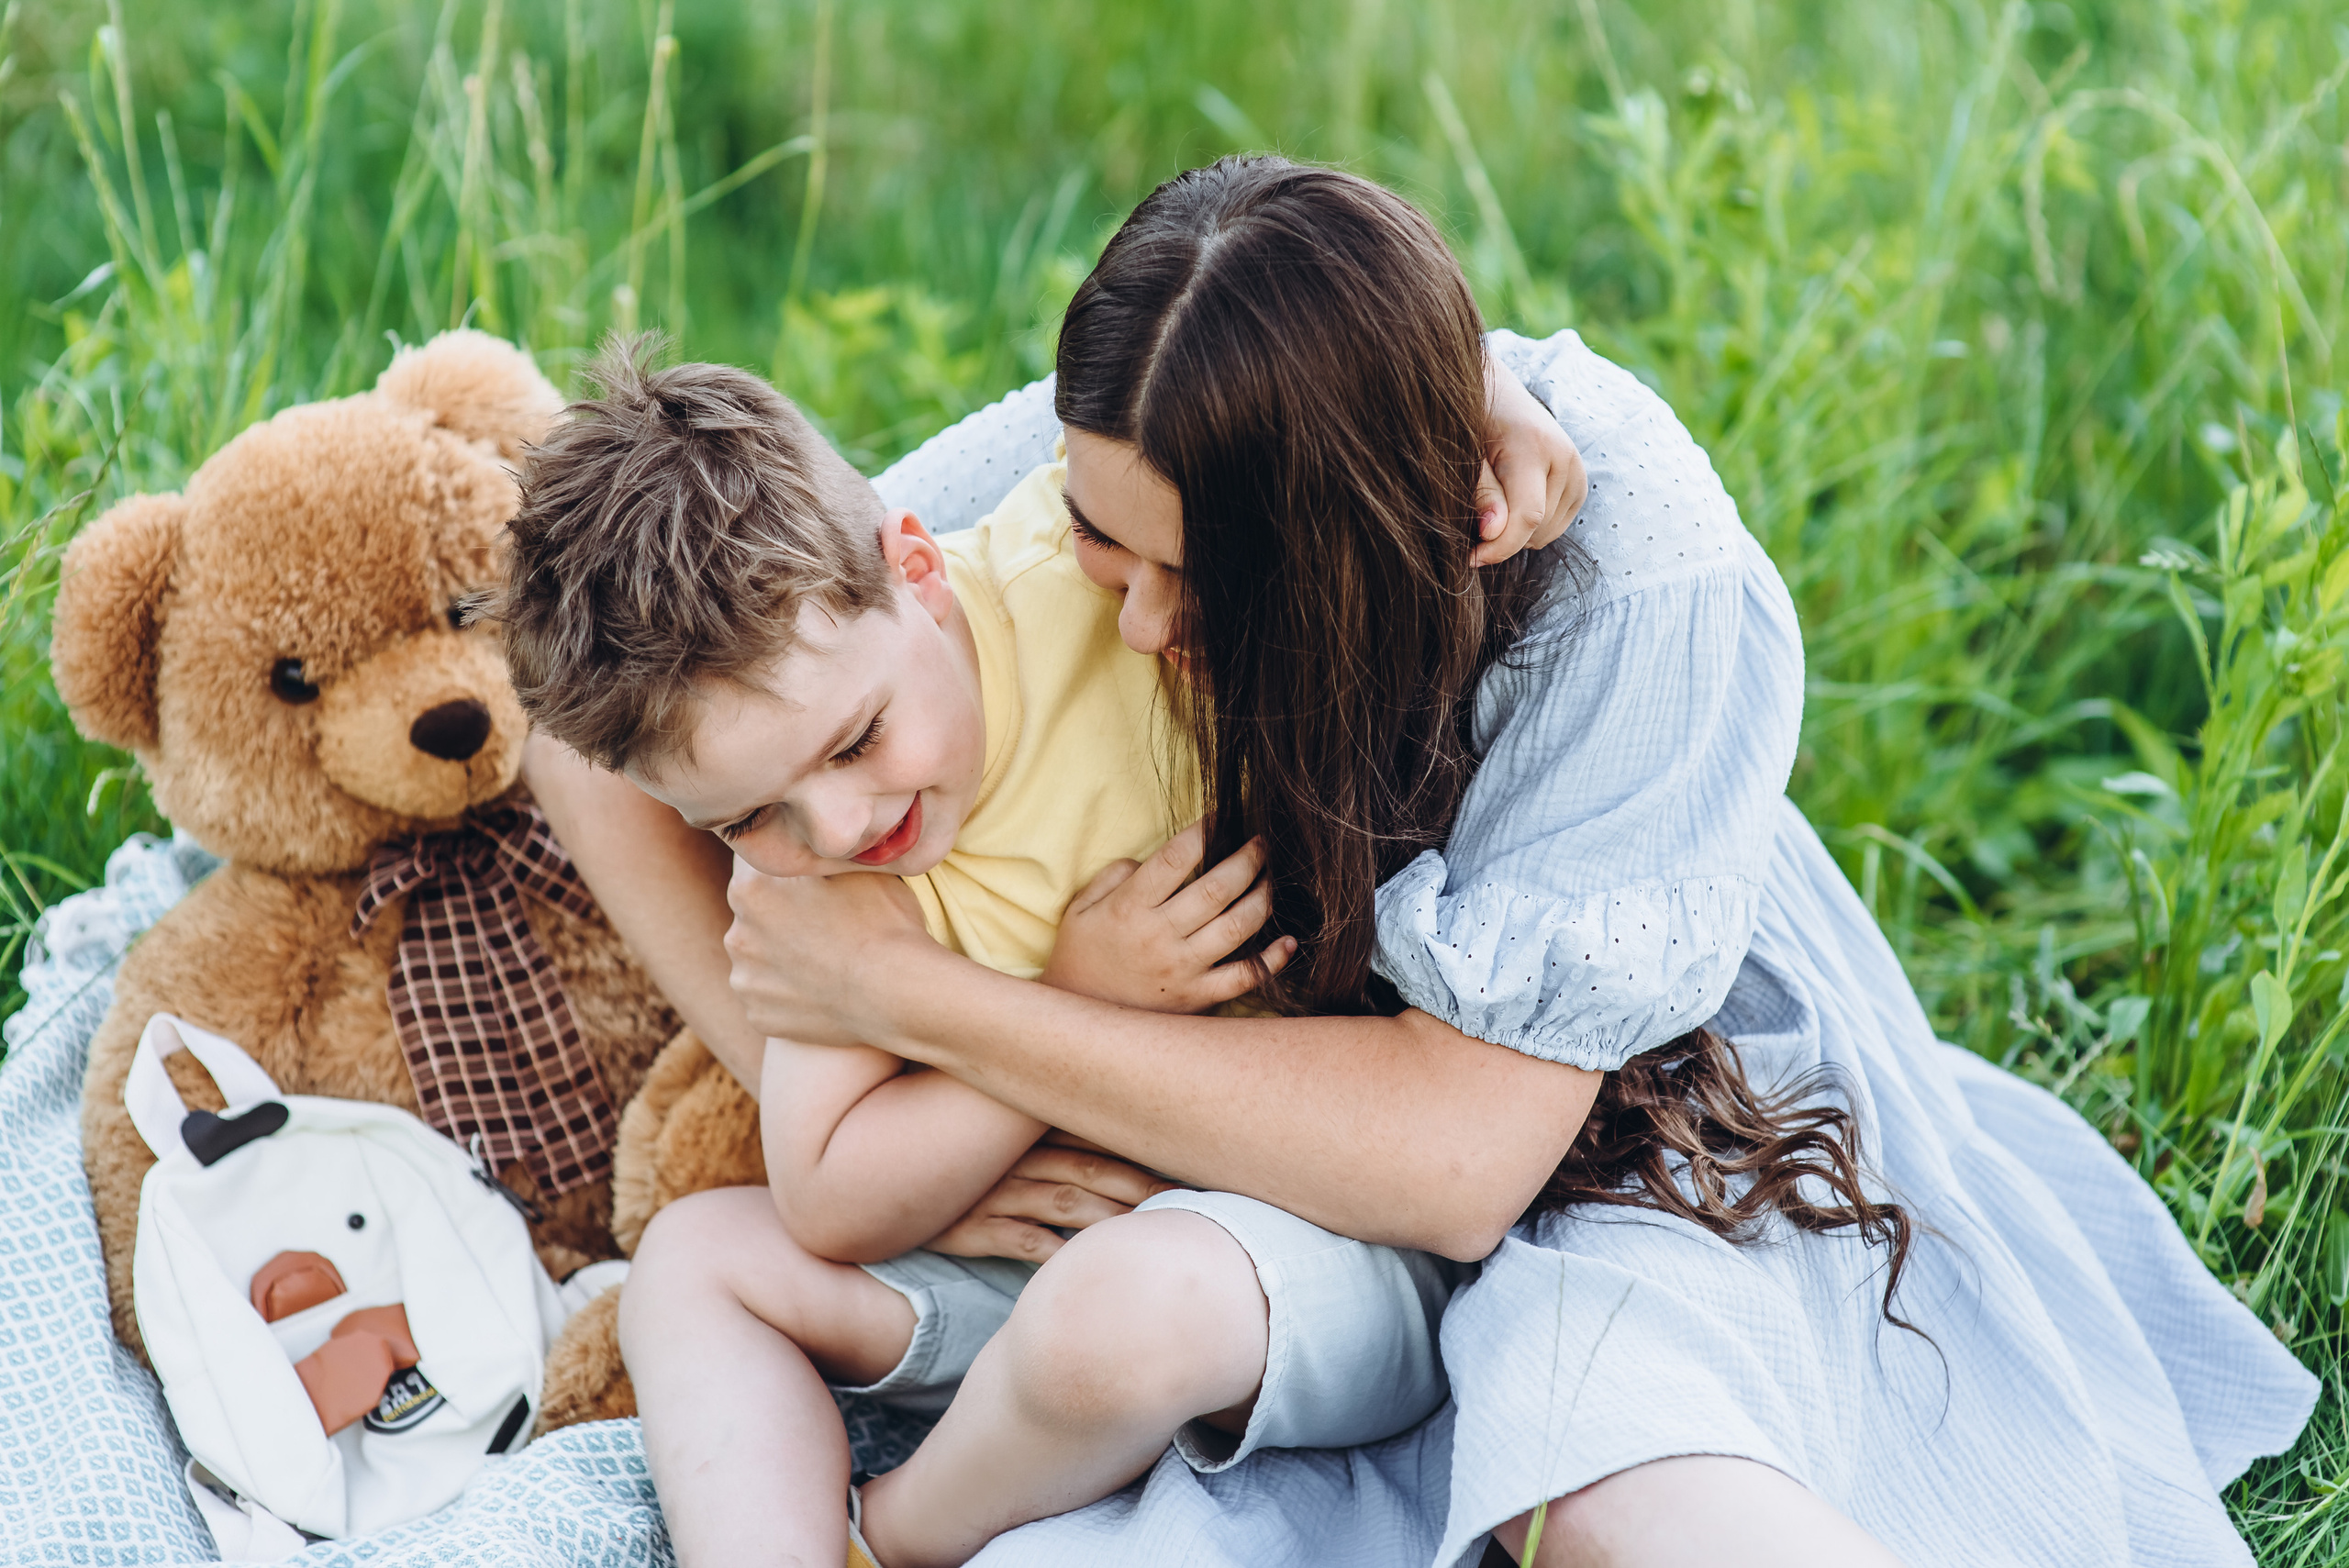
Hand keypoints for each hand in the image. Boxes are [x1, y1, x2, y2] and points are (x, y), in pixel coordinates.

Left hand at [723, 862, 934, 1046]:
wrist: (897, 992)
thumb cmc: (882, 921)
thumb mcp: (850, 866)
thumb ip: (814, 853)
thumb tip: (808, 842)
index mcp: (749, 888)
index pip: (756, 868)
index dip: (788, 874)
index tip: (813, 885)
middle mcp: (736, 934)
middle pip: (756, 916)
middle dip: (782, 916)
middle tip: (828, 924)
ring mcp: (746, 980)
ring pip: (761, 959)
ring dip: (783, 957)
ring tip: (828, 960)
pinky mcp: (759, 1016)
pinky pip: (771, 998)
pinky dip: (790, 995)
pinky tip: (823, 990)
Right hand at [925, 1133, 1184, 1261]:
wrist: (870, 1179)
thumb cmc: (951, 1159)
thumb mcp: (999, 1138)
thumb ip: (1050, 1134)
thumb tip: (1111, 1147)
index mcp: (1029, 1128)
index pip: (1097, 1133)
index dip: (1145, 1149)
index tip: (1195, 1164)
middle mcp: (1017, 1156)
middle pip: (1093, 1167)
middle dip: (1144, 1184)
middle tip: (1198, 1203)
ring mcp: (993, 1189)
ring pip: (1064, 1201)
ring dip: (1111, 1218)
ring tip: (1154, 1235)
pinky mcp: (968, 1225)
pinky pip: (1016, 1239)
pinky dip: (1048, 1250)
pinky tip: (1080, 1265)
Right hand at [1041, 822, 1295, 1011]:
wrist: (1080, 1023)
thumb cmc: (1080, 958)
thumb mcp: (1080, 910)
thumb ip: (1113, 876)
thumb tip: (1148, 860)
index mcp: (1129, 908)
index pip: (1175, 858)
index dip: (1203, 832)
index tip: (1220, 817)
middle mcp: (1159, 937)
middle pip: (1217, 889)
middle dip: (1247, 859)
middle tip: (1262, 843)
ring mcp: (1181, 970)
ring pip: (1237, 928)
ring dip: (1263, 899)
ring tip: (1273, 880)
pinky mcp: (1196, 999)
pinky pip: (1243, 978)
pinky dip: (1271, 960)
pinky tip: (1288, 941)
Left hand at [1473, 354, 1587, 567]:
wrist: (1496, 394)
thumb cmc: (1470, 422)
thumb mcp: (1464, 453)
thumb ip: (1480, 492)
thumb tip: (1491, 532)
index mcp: (1534, 446)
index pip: (1527, 516)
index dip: (1498, 547)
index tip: (1470, 558)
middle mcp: (1565, 457)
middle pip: (1537, 529)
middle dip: (1503, 537)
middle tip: (1473, 517)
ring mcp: (1578, 470)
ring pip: (1547, 533)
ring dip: (1517, 532)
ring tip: (1494, 502)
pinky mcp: (1581, 483)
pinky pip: (1555, 526)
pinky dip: (1532, 526)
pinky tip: (1512, 502)